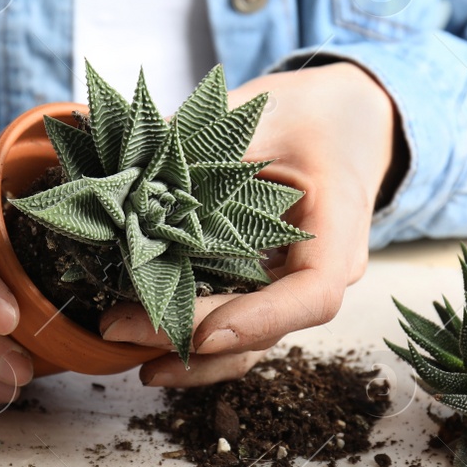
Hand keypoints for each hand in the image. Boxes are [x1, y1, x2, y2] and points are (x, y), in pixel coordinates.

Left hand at [101, 62, 398, 386]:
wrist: (346, 120)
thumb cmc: (312, 114)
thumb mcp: (264, 114)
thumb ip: (204, 145)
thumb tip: (125, 174)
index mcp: (338, 226)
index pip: (312, 293)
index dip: (260, 319)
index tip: (203, 333)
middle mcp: (324, 270)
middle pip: (267, 326)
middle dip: (192, 335)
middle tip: (120, 325)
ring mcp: (296, 283)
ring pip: (250, 339)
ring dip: (189, 352)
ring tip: (123, 344)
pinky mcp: (269, 283)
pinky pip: (237, 322)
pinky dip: (193, 336)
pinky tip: (145, 344)